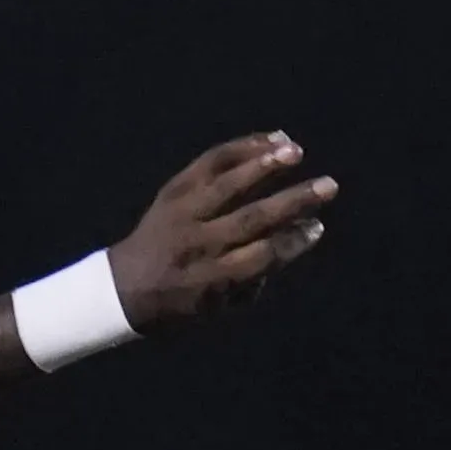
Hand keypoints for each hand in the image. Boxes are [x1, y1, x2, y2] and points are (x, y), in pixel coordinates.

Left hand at [110, 133, 335, 331]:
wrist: (122, 287)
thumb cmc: (179, 306)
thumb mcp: (217, 310)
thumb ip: (252, 282)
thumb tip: (290, 242)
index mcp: (210, 279)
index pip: (261, 256)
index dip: (293, 242)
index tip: (318, 227)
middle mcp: (198, 243)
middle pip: (252, 217)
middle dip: (294, 200)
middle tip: (328, 186)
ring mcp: (183, 212)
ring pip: (228, 183)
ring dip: (265, 165)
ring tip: (296, 150)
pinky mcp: (174, 189)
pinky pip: (210, 163)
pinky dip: (241, 148)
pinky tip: (271, 139)